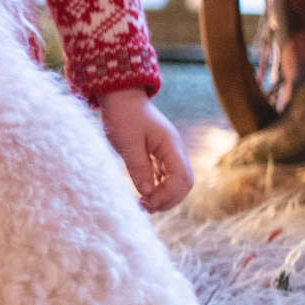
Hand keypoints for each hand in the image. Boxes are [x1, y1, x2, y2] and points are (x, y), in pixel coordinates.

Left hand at [99, 89, 192, 212]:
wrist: (120, 96)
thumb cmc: (123, 115)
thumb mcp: (127, 142)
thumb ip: (139, 167)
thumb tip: (147, 193)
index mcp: (171, 145)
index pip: (182, 178)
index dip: (167, 195)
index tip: (146, 202)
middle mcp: (175, 150)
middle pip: (184, 183)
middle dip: (169, 199)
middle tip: (146, 208)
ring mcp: (169, 152)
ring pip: (177, 181)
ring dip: (164, 196)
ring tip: (144, 205)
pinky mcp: (159, 155)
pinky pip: (166, 176)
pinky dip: (159, 188)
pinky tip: (145, 194)